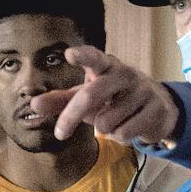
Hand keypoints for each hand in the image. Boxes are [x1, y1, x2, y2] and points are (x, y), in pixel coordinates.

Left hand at [55, 46, 179, 147]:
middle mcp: (125, 74)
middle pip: (90, 95)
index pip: (93, 57)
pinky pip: (124, 133)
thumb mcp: (86, 97)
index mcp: (105, 66)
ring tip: (114, 121)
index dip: (82, 56)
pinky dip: (120, 137)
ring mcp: (143, 90)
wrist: (157, 108)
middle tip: (60, 134)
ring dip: (104, 129)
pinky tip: (129, 127)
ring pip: (106, 122)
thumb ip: (61, 101)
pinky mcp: (156, 109)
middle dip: (71, 117)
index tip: (69, 54)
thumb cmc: (112, 100)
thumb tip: (34, 104)